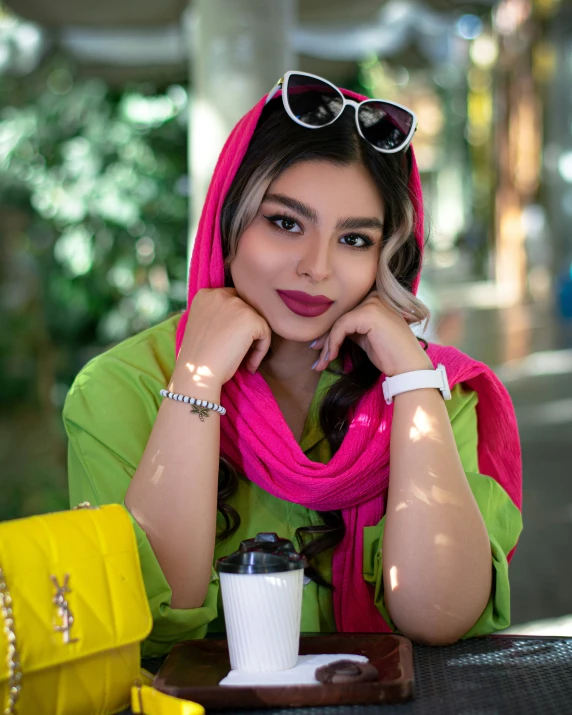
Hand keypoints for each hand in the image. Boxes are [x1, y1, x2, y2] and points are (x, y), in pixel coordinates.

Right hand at [178, 288, 271, 385]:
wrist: (197, 375)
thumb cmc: (198, 359)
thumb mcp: (202, 327)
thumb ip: (218, 316)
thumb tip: (240, 322)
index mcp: (205, 295)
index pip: (231, 300)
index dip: (235, 322)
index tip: (231, 342)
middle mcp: (220, 294)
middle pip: (246, 308)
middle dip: (247, 330)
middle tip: (240, 352)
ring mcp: (236, 305)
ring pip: (257, 321)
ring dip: (254, 342)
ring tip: (245, 361)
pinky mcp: (251, 319)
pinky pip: (266, 333)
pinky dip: (261, 351)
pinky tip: (249, 365)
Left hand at [310, 292, 432, 377]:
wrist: (408, 367)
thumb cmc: (389, 355)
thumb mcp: (366, 337)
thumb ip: (352, 328)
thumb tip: (327, 333)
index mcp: (375, 299)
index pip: (346, 313)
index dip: (330, 332)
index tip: (320, 349)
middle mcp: (375, 296)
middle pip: (340, 316)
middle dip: (325, 339)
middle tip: (317, 359)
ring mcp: (373, 303)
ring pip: (338, 322)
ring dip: (327, 345)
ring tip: (321, 363)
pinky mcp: (369, 313)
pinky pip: (341, 327)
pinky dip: (333, 343)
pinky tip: (331, 357)